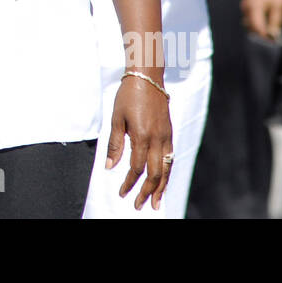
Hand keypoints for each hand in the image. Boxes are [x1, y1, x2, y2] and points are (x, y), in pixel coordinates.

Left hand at [105, 74, 173, 209]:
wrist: (148, 77)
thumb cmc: (128, 95)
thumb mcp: (116, 118)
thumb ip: (115, 144)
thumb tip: (110, 167)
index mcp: (142, 136)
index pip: (136, 168)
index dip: (129, 183)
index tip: (121, 193)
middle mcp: (157, 139)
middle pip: (154, 173)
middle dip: (147, 192)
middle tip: (139, 205)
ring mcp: (166, 136)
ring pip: (166, 168)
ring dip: (161, 187)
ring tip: (156, 203)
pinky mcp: (170, 132)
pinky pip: (171, 158)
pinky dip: (167, 173)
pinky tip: (163, 180)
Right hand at [242, 0, 281, 39]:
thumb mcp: (279, 6)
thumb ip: (275, 21)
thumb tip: (274, 34)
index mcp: (254, 7)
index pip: (257, 27)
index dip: (265, 35)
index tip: (273, 40)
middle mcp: (246, 7)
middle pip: (251, 27)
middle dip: (261, 33)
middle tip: (273, 37)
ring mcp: (244, 6)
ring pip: (249, 23)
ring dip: (258, 28)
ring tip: (270, 30)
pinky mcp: (246, 5)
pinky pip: (249, 18)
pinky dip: (256, 22)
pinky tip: (266, 21)